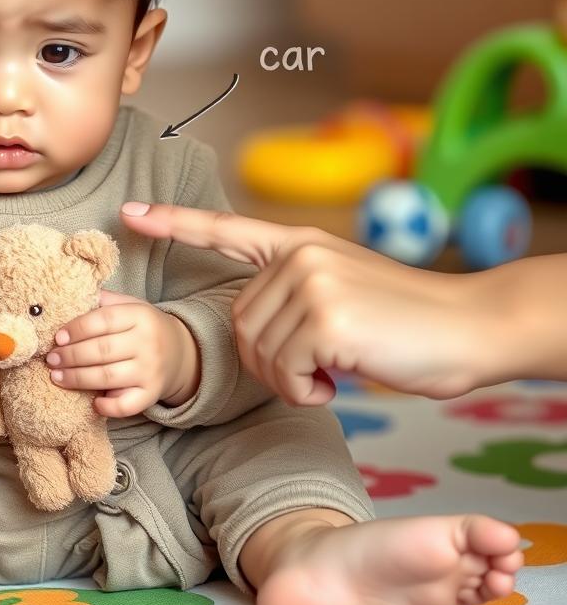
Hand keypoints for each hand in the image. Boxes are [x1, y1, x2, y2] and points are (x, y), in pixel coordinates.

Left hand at [45, 290, 198, 417]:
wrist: (181, 352)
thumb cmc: (144, 327)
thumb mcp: (131, 305)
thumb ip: (105, 301)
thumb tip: (70, 297)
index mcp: (140, 316)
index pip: (104, 320)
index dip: (77, 329)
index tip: (57, 338)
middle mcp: (147, 343)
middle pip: (101, 350)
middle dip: (70, 356)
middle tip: (51, 359)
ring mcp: (151, 371)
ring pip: (107, 377)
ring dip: (77, 379)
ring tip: (56, 376)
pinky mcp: (151, 394)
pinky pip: (127, 405)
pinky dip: (108, 406)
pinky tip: (93, 403)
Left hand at [119, 202, 500, 402]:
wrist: (472, 327)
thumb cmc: (406, 322)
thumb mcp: (341, 291)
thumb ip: (294, 293)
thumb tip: (254, 329)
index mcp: (299, 244)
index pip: (224, 229)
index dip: (174, 223)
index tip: (131, 214)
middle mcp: (298, 255)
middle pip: (239, 324)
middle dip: (266, 361)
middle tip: (312, 369)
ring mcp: (310, 282)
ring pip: (259, 352)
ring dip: (289, 379)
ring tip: (331, 371)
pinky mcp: (325, 317)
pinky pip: (283, 372)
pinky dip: (304, 390)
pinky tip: (337, 380)